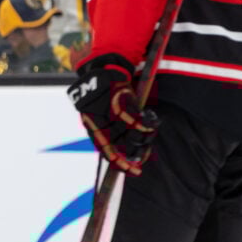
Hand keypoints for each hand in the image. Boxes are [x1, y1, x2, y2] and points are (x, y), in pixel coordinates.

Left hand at [68, 53, 158, 174]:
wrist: (102, 69)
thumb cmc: (104, 94)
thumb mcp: (99, 113)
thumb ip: (109, 129)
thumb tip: (125, 148)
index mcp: (91, 125)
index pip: (105, 150)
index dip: (120, 163)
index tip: (133, 171)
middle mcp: (97, 120)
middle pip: (116, 145)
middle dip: (130, 156)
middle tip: (140, 162)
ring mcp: (108, 110)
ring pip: (127, 132)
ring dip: (140, 138)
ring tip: (147, 140)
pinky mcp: (119, 99)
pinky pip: (134, 117)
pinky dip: (143, 123)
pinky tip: (150, 125)